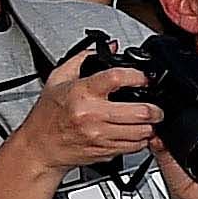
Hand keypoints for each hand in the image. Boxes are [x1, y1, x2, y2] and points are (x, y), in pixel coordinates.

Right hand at [7, 42, 163, 174]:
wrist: (41, 146)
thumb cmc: (48, 114)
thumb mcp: (58, 79)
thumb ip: (83, 59)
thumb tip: (109, 47)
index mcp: (82, 93)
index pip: (117, 78)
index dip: (137, 77)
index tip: (144, 78)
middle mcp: (93, 115)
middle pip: (140, 111)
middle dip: (155, 109)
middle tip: (156, 106)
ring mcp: (101, 135)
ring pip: (143, 131)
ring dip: (151, 125)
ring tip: (147, 120)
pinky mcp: (106, 151)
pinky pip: (135, 146)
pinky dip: (142, 139)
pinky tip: (136, 132)